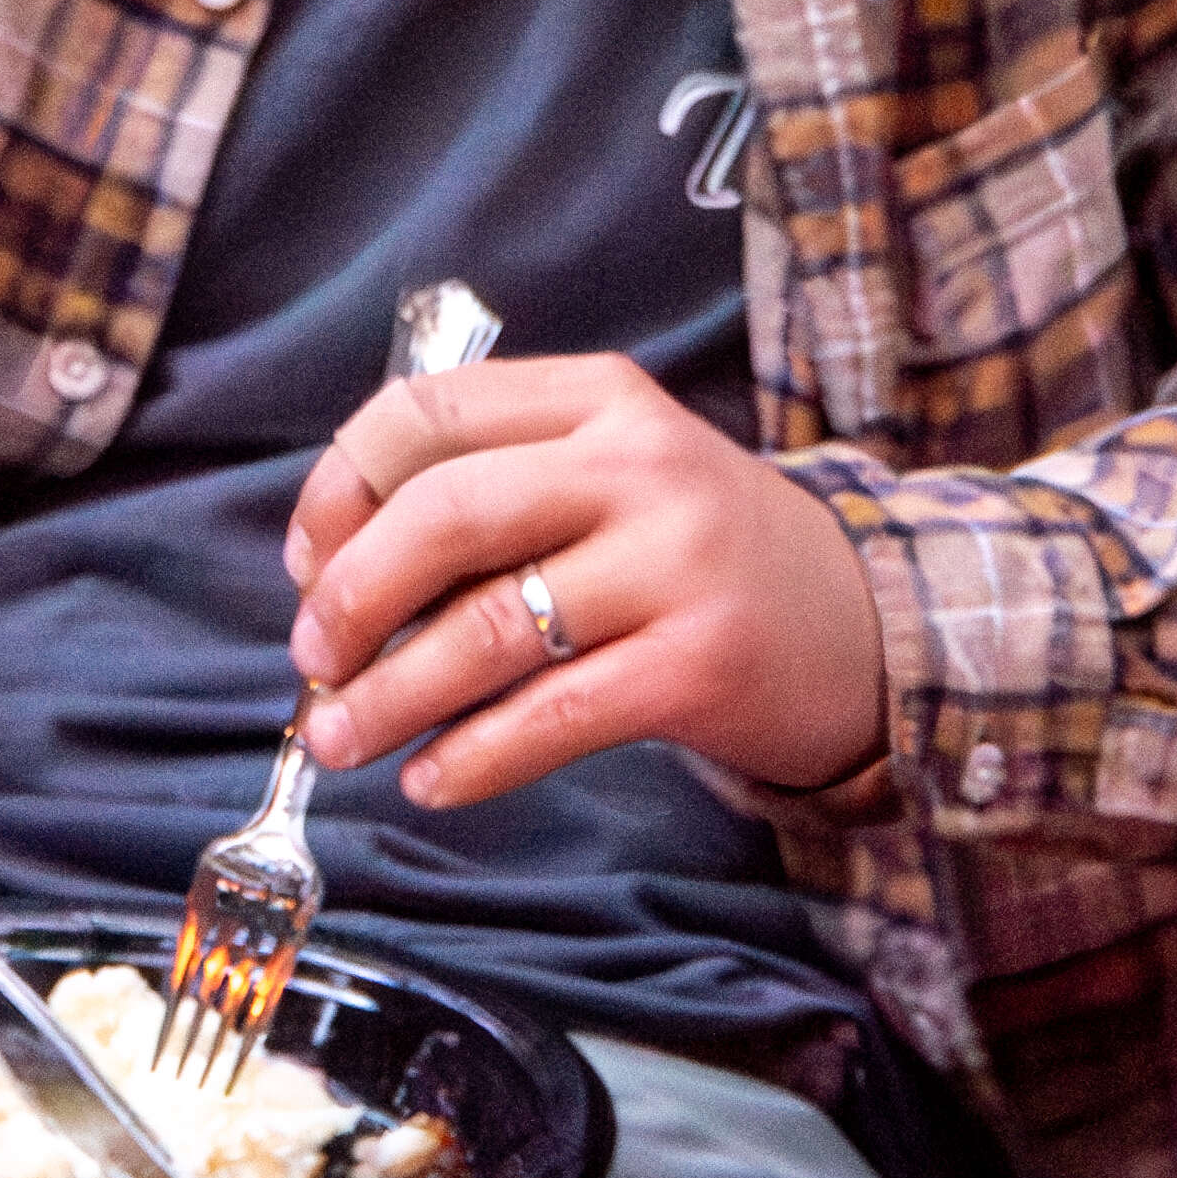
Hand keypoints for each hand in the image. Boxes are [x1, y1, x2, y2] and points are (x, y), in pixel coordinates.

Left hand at [280, 351, 886, 812]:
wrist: (868, 625)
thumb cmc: (699, 558)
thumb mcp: (612, 478)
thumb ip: (496, 493)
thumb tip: (333, 580)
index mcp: (598, 397)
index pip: (426, 413)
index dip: (339, 490)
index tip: (308, 564)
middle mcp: (638, 464)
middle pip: (445, 513)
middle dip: (351, 597)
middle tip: (314, 661)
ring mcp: (676, 563)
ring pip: (489, 626)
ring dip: (390, 694)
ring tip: (339, 738)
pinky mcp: (700, 663)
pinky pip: (551, 714)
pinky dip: (472, 756)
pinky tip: (429, 780)